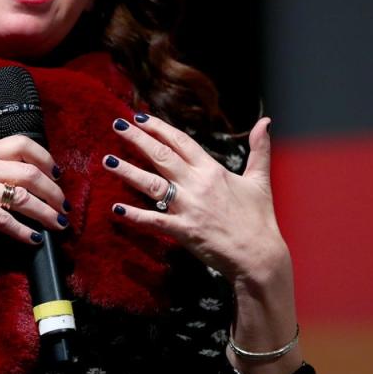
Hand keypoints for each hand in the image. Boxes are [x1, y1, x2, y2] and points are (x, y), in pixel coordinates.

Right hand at [0, 135, 69, 249]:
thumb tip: (33, 181)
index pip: (22, 143)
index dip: (45, 158)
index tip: (58, 175)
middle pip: (30, 173)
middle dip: (53, 192)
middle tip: (64, 207)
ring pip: (22, 198)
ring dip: (46, 213)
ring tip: (59, 224)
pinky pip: (5, 220)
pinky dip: (24, 232)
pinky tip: (35, 239)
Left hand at [104, 114, 286, 282]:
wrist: (260, 256)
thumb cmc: (259, 219)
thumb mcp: (260, 180)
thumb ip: (259, 150)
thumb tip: (265, 121)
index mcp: (212, 170)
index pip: (180, 141)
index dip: (159, 127)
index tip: (140, 117)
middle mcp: (198, 185)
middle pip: (161, 155)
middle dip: (137, 138)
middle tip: (117, 124)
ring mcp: (189, 208)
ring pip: (152, 184)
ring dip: (127, 172)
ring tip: (107, 160)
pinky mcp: (183, 231)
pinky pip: (154, 220)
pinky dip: (135, 215)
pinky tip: (116, 207)